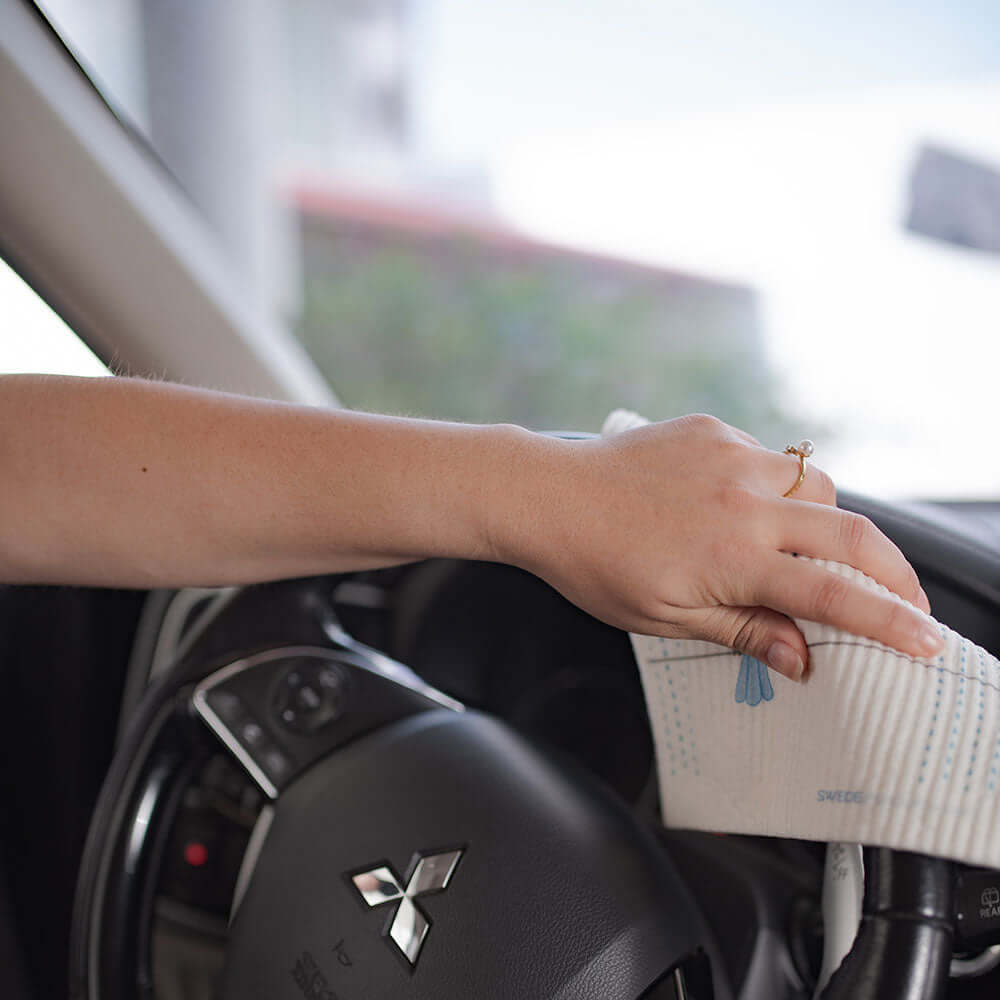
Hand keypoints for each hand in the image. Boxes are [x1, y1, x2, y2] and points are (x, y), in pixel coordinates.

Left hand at [499, 414, 941, 680]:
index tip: (927, 640)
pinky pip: (772, 458)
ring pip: (816, 487)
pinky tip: (748, 508)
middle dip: (895, 571)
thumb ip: (742, 632)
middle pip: (852, 532)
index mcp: (732, 558)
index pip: (834, 595)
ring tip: (809, 551)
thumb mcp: (666, 618)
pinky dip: (778, 488)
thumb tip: (802, 658)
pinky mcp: (714, 432)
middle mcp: (742, 502)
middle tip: (908, 598)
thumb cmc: (597, 565)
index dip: (891, 621)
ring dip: (829, 522)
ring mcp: (730, 458)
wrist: (549, 496)